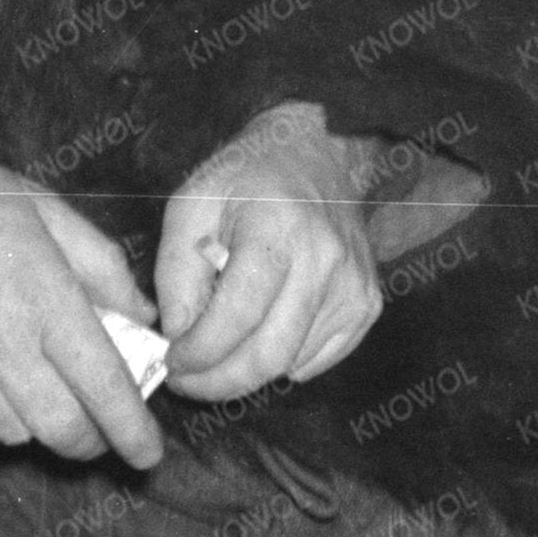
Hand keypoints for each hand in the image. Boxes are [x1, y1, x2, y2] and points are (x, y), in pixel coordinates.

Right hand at [0, 140, 166, 469]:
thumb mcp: (51, 210)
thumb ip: (103, 268)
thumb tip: (143, 316)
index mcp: (45, 301)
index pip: (104, 388)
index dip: (133, 430)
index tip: (149, 454)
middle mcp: (2, 347)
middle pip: (62, 430)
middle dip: (92, 441)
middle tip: (99, 430)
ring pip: (15, 434)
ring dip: (37, 424)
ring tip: (34, 386)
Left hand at [154, 100, 384, 403]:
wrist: (321, 154)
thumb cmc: (248, 177)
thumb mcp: (191, 205)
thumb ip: (175, 273)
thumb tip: (179, 338)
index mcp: (277, 228)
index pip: (236, 317)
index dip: (197, 354)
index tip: (170, 362)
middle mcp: (325, 261)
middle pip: (268, 356)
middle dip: (216, 382)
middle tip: (185, 380)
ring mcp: (354, 287)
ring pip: (289, 365)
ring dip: (244, 370)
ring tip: (221, 341)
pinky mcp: (367, 306)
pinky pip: (314, 361)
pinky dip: (279, 362)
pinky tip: (263, 329)